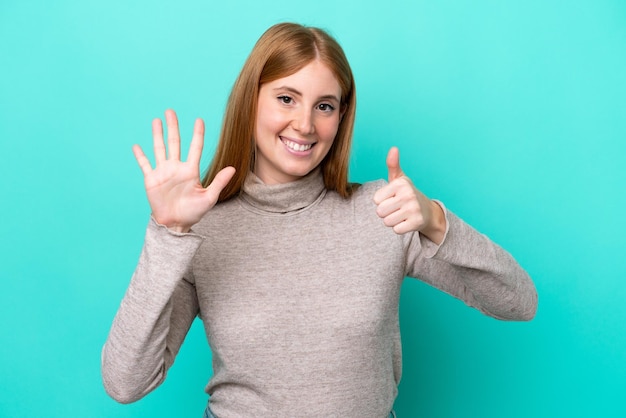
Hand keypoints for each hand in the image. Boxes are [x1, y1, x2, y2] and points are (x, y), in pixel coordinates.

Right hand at [132, 109, 234, 232]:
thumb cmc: (193, 213)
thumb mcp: (209, 197)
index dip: (197, 134)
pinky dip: (140, 156)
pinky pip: (145, 165)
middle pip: (174, 143)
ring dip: (157, 135)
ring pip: (159, 149)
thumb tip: (233, 168)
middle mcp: (176, 168)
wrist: (176, 224)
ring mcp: (163, 172)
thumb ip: (219, 182)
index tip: (199, 120)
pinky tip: (137, 146)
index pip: (195, 147)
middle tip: (171, 111)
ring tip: (157, 120)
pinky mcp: (151, 180)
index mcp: (191, 170)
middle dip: (173, 127)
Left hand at [373, 147, 445, 242]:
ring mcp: (413, 209)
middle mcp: (408, 195)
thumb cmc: (408, 194)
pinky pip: (396, 230)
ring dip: (393, 220)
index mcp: (400, 184)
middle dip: (386, 212)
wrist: (429, 212)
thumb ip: (393, 165)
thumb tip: (393, 148)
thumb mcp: (400, 179)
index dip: (382, 201)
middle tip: (397, 208)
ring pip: (387, 222)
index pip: (376, 199)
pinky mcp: (417, 222)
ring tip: (402, 214)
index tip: (393, 198)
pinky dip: (400, 228)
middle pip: (380, 212)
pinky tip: (407, 221)